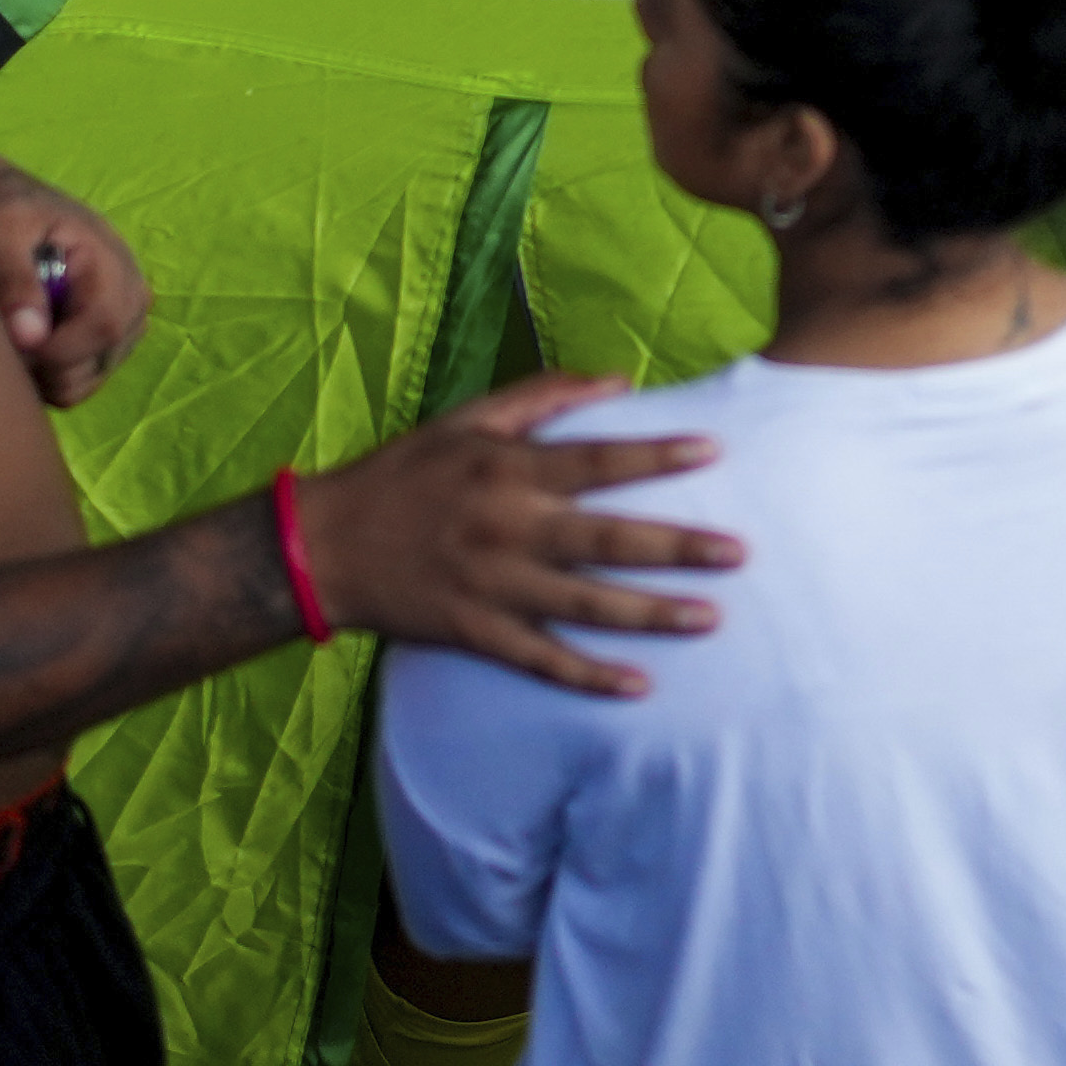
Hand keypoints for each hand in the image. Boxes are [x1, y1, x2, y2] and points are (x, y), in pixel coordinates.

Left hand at [0, 155, 143, 409]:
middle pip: (102, 358)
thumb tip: (29, 337)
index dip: (58, 351)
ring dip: (50, 372)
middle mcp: (129, 288)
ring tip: (16, 338)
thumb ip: (12, 279)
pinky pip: (86, 376)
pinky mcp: (108, 332)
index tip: (11, 347)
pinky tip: (29, 343)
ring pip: (94, 375)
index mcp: (110, 257)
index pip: (105, 325)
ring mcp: (123, 314)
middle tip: (5, 341)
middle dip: (48, 365)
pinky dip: (54, 372)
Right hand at [300, 375, 746, 690]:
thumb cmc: (403, 473)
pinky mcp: (476, 632)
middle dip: (678, 547)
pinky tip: (639, 686)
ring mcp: (494, 587)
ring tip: (711, 618)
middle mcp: (508, 529)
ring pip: (587, 606)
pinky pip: (542, 660)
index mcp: (509, 472)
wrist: (325, 547)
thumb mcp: (467, 418)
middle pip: (608, 540)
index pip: (598, 462)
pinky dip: (589, 675)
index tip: (715, 448)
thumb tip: (620, 379)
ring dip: (652, 614)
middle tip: (740, 553)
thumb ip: (544, 395)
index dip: (656, 455)